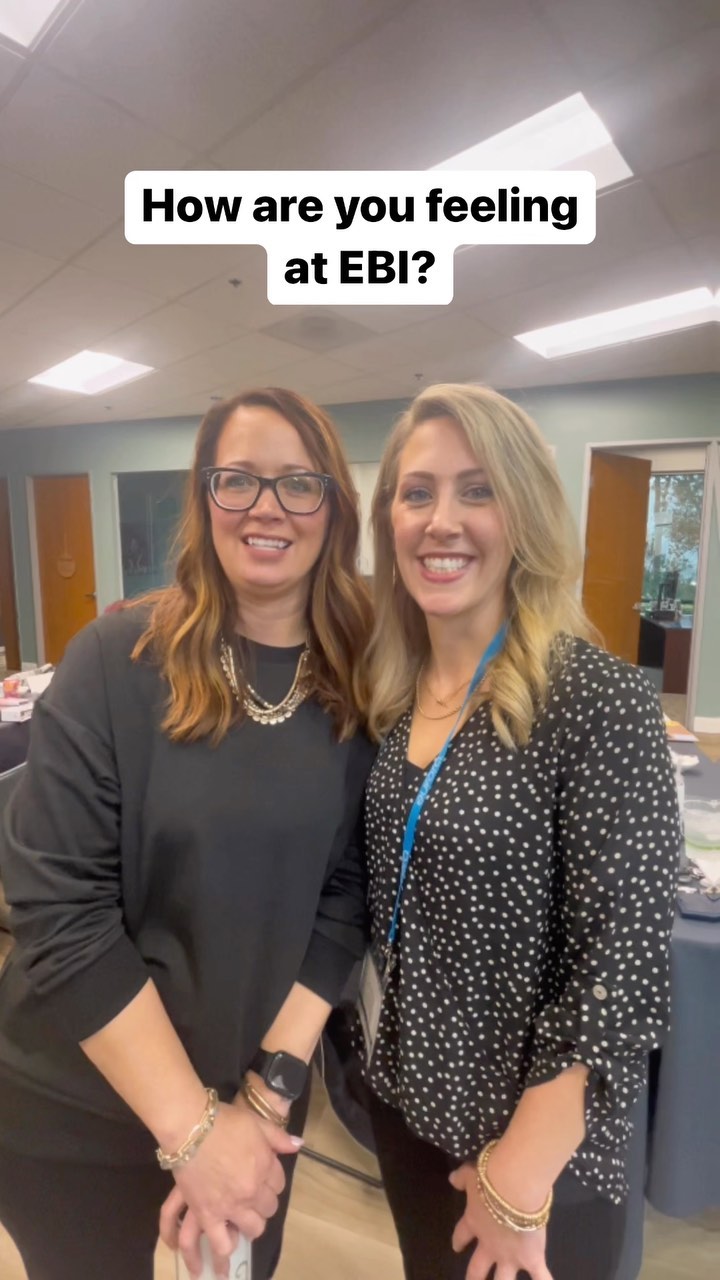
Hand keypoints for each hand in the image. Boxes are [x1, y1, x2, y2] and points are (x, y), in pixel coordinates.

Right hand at [158, 1097, 301, 1275]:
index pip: (279, 1185)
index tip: (263, 1177)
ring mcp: (230, 1206)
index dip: (272, 1181)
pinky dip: (224, 1250)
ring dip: (249, 1228)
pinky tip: (223, 1248)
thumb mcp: (256, 1122)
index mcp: (265, 1168)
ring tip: (241, 1227)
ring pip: (251, 1229)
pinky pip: (221, 1242)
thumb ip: (279, 1138)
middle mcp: (252, 1191)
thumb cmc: (224, 1121)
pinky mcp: (207, 1215)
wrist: (191, 1128)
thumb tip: (299, 1145)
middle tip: (252, 1198)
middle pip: (268, 1209)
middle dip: (263, 1204)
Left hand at [449, 1162, 553, 1279]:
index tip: (456, 1247)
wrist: (515, 1188)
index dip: (458, 1241)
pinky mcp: (531, 1259)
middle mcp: (490, 1246)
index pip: (461, 1236)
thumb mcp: (471, 1174)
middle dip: (474, 1278)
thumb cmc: (491, 1179)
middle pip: (477, 1270)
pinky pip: (540, 1277)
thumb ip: (461, 1178)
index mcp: (474, 1223)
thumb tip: (452, 1178)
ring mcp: (510, 1256)